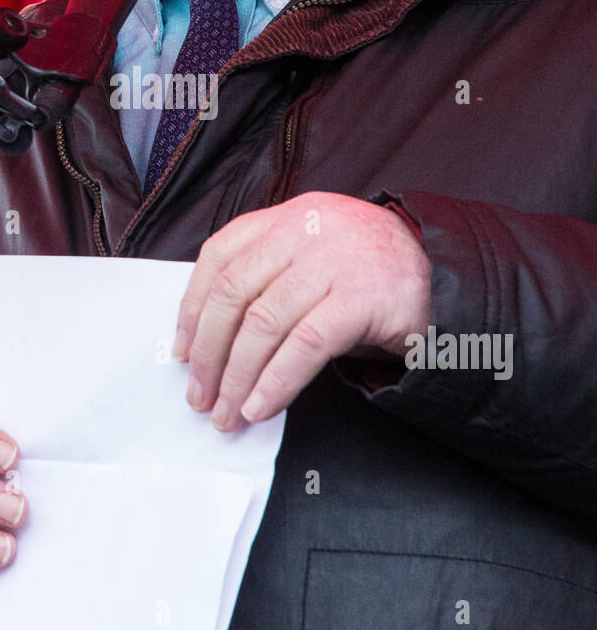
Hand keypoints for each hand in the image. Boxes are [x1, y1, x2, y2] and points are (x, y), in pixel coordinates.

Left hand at [172, 192, 431, 430]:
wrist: (445, 276)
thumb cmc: (369, 275)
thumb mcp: (314, 257)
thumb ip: (270, 278)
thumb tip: (212, 340)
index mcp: (287, 218)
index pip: (220, 255)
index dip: (192, 307)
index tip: (182, 350)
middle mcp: (306, 230)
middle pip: (235, 292)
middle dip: (210, 352)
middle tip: (201, 395)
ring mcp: (335, 261)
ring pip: (264, 323)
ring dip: (238, 377)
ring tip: (228, 412)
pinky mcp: (363, 298)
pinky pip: (305, 345)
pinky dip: (276, 381)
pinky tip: (261, 406)